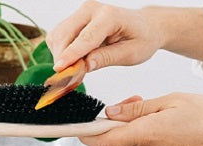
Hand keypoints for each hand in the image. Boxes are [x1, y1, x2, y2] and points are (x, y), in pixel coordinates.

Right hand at [46, 1, 202, 71]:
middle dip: (62, 59)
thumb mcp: (131, 54)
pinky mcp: (74, 18)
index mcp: (110, 16)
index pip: (85, 38)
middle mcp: (92, 9)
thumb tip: (85, 65)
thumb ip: (107, 58)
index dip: (71, 55)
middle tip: (69, 79)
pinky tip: (75, 59)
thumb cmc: (141, 39)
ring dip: (60, 56)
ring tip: (77, 68)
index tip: (59, 69)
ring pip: (57, 36)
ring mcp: (81, 12)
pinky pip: (58, 37)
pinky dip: (61, 51)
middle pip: (65, 35)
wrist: (144, 26)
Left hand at [79, 93, 202, 145]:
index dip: (83, 134)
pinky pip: (142, 145)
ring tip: (148, 105)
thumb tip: (111, 112)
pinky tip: (156, 118)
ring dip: (129, 125)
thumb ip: (136, 109)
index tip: (72, 126)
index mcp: (145, 135)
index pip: (102, 141)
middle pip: (114, 139)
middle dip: (113, 121)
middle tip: (130, 101)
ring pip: (128, 141)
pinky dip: (141, 132)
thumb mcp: (169, 101)